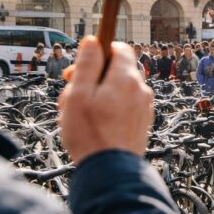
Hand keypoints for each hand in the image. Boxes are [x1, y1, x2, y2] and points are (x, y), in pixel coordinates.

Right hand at [59, 37, 153, 162]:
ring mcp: (143, 107)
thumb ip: (87, 64)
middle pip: (116, 71)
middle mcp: (141, 90)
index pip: (120, 48)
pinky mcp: (141, 123)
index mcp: (127, 78)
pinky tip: (92, 126)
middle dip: (92, 78)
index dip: (99, 52)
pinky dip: (107, 110)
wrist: (111, 172)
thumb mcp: (79, 93)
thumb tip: (92, 41)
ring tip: (77, 116)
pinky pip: (123, 107)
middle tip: (70, 94)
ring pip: (117, 91)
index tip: (81, 67)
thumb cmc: (90, 133)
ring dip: (96, 96)